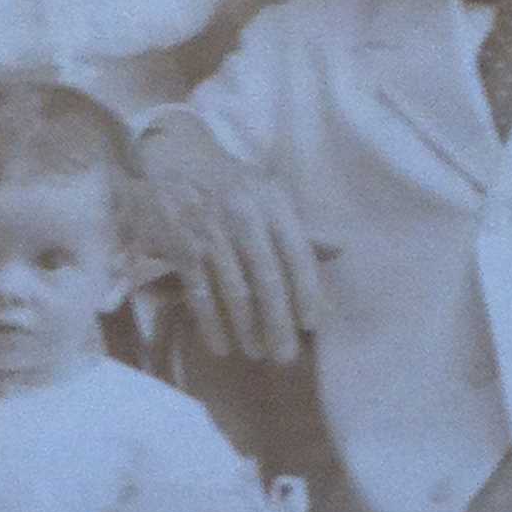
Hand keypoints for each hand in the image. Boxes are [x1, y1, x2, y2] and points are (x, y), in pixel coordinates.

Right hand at [136, 117, 326, 364]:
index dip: (307, 292)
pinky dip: (212, 323)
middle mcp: (244, 214)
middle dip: (278, 322)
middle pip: (268, 280)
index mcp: (272, 202)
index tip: (311, 325)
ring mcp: (210, 230)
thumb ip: (301, 227)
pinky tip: (221, 345)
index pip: (298, 254)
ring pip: (235, 290)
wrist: (172, 156)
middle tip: (285, 355)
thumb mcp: (268, 194)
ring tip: (257, 352)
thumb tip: (339, 250)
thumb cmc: (229, 183)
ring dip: (247, 328)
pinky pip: (200, 293)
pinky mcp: (180, 244)